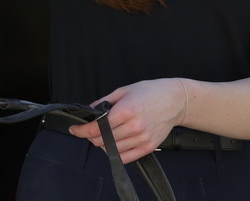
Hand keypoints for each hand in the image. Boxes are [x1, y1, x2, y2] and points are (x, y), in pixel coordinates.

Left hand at [67, 79, 187, 163]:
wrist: (174, 100)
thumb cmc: (150, 92)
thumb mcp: (124, 91)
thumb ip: (105, 102)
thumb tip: (90, 111)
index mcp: (126, 110)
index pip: (97, 127)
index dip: (82, 130)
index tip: (74, 129)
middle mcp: (134, 126)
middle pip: (102, 140)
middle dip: (90, 136)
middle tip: (88, 130)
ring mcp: (142, 138)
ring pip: (112, 150)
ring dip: (101, 144)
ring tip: (102, 135)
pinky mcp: (148, 147)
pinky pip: (126, 158)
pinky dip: (114, 153)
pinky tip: (112, 144)